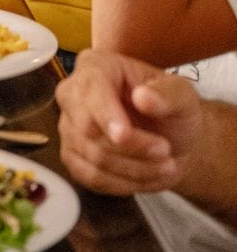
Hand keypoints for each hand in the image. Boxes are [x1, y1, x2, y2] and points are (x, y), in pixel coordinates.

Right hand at [56, 49, 203, 194]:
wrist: (172, 139)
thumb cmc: (173, 110)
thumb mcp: (182, 96)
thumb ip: (168, 94)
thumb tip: (143, 97)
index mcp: (96, 67)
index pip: (91, 90)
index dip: (105, 115)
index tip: (124, 135)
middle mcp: (72, 94)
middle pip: (87, 128)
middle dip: (131, 148)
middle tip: (166, 152)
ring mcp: (69, 127)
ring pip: (93, 157)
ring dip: (135, 169)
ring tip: (167, 167)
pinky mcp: (72, 156)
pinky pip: (91, 177)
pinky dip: (124, 184)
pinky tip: (148, 177)